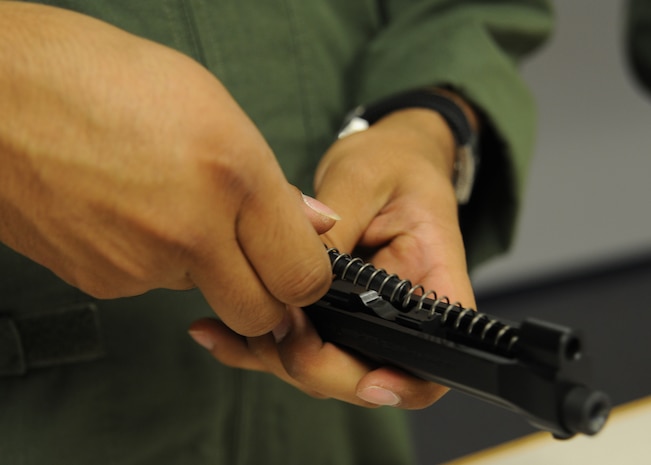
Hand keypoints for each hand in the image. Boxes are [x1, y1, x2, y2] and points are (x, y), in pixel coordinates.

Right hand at [0, 3, 331, 335]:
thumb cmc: (100, 78)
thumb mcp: (210, 105)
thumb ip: (270, 181)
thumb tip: (314, 223)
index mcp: (231, 175)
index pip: (303, 275)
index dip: (310, 279)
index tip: (303, 265)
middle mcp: (190, 231)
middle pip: (261, 314)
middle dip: (269, 295)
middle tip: (257, 256)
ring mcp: (141, 266)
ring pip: (207, 294)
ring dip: (208, 264)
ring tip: (173, 201)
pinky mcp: (103, 284)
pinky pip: (156, 284)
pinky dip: (159, 258)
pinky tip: (135, 211)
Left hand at [190, 105, 476, 408]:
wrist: (388, 158)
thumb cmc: (392, 163)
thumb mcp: (366, 181)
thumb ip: (337, 229)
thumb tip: (297, 276)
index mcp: (432, 283)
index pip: (435, 358)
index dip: (405, 383)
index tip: (369, 381)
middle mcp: (400, 314)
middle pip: (366, 375)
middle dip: (316, 366)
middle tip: (275, 326)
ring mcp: (363, 319)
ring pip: (321, 369)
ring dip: (274, 356)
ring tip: (226, 325)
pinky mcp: (328, 312)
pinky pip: (292, 343)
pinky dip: (250, 346)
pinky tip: (213, 333)